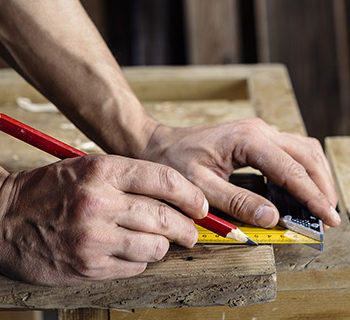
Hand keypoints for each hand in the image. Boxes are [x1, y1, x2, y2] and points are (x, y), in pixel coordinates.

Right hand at [0, 155, 206, 284]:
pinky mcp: (88, 266)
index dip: (190, 194)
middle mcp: (99, 203)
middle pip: (165, 217)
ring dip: (164, 246)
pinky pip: (134, 266)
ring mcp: (94, 238)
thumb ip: (130, 179)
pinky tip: (131, 252)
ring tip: (159, 241)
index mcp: (102, 172)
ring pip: (155, 247)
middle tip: (191, 231)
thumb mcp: (88, 168)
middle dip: (187, 227)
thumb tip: (172, 197)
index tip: (200, 204)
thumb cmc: (50, 190)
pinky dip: (141, 260)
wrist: (4, 218)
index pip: (164, 179)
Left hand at [143, 118, 338, 227]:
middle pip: (306, 155)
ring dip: (313, 178)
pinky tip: (295, 193)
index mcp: (247, 139)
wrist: (159, 145)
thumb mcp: (201, 186)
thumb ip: (236, 202)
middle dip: (320, 186)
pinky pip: (288, 153)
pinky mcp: (254, 139)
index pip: (291, 170)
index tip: (328, 218)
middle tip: (326, 217)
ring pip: (302, 151)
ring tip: (316, 207)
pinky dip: (298, 173)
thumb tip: (272, 219)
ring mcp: (258, 132)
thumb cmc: (174, 161)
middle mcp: (259, 130)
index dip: (312, 196)